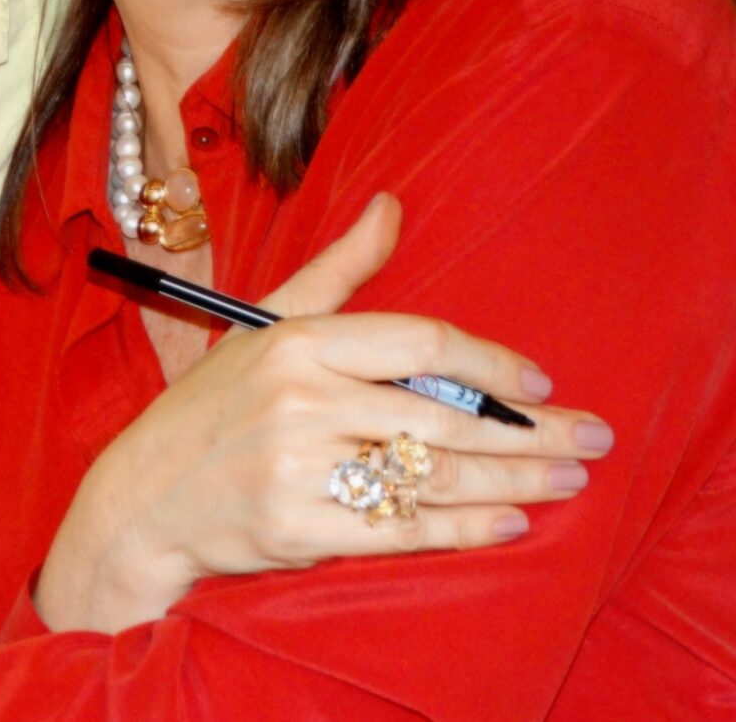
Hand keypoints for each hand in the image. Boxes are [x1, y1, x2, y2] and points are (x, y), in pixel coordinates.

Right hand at [36, 195, 616, 632]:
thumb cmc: (214, 407)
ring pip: (433, 476)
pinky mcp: (300, 530)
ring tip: (569, 480)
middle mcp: (299, 400)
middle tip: (593, 438)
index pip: (419, 343)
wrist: (143, 499)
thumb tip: (393, 204)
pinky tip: (512, 521)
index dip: (490, 362)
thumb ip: (337, 271)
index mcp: (296, 341)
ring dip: (515, 481)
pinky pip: (403, 531)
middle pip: (443, 415)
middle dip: (530, 431)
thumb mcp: (266, 323)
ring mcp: (299, 469)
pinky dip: (464, 530)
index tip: (542, 381)